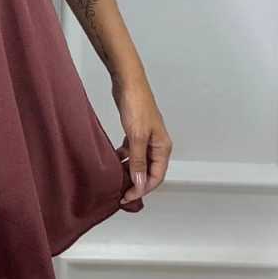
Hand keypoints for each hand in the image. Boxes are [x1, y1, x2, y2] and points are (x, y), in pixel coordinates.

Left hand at [111, 77, 171, 203]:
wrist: (128, 81)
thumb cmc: (136, 104)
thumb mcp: (136, 136)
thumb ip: (138, 161)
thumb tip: (140, 183)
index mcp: (163, 147)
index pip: (156, 177)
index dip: (142, 189)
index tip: (127, 197)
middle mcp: (157, 144)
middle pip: (149, 171)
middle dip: (136, 183)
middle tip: (120, 193)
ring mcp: (146, 138)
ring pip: (139, 162)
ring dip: (129, 171)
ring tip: (116, 180)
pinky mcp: (136, 131)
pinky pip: (132, 151)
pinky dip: (124, 158)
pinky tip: (114, 160)